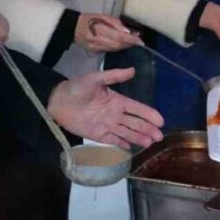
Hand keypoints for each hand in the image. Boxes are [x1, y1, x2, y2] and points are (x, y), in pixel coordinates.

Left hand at [47, 68, 164, 148]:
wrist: (59, 101)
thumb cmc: (77, 87)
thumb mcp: (95, 79)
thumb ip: (113, 75)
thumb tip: (133, 70)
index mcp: (117, 100)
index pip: (137, 109)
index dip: (149, 114)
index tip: (160, 121)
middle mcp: (115, 114)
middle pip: (135, 123)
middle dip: (148, 129)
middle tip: (159, 137)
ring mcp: (107, 125)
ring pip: (127, 133)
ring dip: (138, 138)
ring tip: (150, 143)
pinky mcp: (98, 135)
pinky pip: (113, 140)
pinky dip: (121, 145)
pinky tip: (130, 149)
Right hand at [76, 14, 141, 52]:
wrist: (73, 28)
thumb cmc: (89, 19)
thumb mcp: (102, 16)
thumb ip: (115, 23)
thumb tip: (127, 31)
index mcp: (99, 29)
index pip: (119, 37)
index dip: (130, 40)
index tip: (140, 41)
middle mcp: (98, 40)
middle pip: (118, 45)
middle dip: (129, 44)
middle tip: (138, 41)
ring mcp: (96, 48)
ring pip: (115, 49)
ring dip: (124, 46)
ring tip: (131, 42)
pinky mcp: (95, 52)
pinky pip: (110, 51)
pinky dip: (117, 48)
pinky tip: (121, 44)